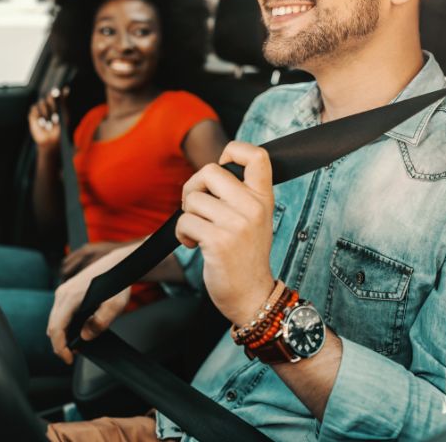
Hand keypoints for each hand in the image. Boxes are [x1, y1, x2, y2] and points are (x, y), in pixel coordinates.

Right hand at [28, 87, 68, 150]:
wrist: (51, 139)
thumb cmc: (60, 127)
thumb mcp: (65, 113)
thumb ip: (64, 101)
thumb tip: (66, 89)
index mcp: (57, 104)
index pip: (55, 94)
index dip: (55, 93)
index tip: (57, 92)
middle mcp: (48, 105)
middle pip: (48, 97)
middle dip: (52, 105)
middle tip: (56, 115)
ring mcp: (40, 109)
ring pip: (42, 103)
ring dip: (47, 113)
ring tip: (50, 123)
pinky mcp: (33, 114)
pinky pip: (34, 108)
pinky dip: (39, 115)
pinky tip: (42, 123)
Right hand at [48, 245, 134, 364]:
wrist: (117, 264)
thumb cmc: (116, 282)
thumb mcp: (115, 305)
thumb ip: (100, 322)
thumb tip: (85, 336)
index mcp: (71, 297)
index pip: (56, 328)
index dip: (60, 348)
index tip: (69, 359)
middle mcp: (63, 293)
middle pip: (52, 326)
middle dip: (60, 344)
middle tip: (73, 354)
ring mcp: (63, 291)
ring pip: (54, 320)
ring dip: (62, 334)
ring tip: (76, 344)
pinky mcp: (67, 291)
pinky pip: (60, 313)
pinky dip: (64, 325)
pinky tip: (76, 330)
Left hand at [176, 141, 275, 325]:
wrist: (252, 296)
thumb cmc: (246, 255)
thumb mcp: (255, 219)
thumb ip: (239, 194)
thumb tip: (210, 172)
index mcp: (263, 198)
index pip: (257, 156)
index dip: (234, 150)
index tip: (223, 166)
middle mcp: (253, 208)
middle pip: (210, 171)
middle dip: (193, 187)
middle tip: (196, 206)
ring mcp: (236, 224)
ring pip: (193, 199)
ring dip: (187, 216)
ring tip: (198, 232)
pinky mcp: (218, 241)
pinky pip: (185, 221)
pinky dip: (182, 233)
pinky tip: (193, 244)